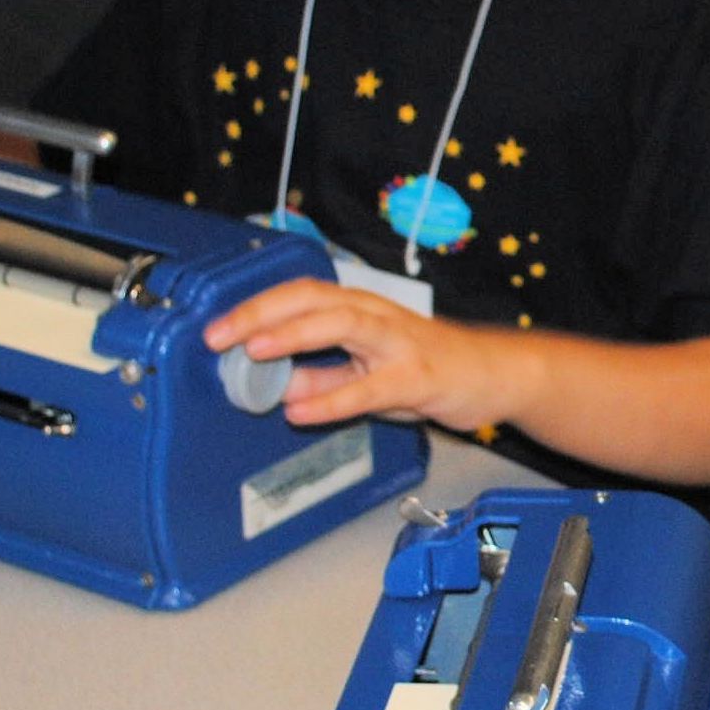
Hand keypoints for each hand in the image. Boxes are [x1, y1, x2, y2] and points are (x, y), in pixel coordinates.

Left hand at [202, 277, 536, 434]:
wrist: (493, 375)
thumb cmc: (430, 369)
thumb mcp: (367, 374)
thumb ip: (324, 380)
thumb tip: (279, 389)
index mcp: (358, 309)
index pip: (299, 295)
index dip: (255, 307)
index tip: (216, 329)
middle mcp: (375, 315)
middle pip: (312, 299)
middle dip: (261, 313)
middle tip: (219, 335)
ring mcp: (397, 343)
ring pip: (341, 325)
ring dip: (293, 335)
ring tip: (255, 351)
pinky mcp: (416, 377)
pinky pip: (368, 387)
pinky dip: (332, 400)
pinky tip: (301, 413)